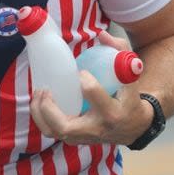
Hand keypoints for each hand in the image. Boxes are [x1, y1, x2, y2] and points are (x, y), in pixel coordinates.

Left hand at [29, 30, 151, 145]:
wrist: (134, 127)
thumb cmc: (130, 97)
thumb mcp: (131, 74)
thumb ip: (120, 51)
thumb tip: (101, 35)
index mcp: (112, 112)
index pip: (93, 94)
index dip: (84, 80)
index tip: (81, 72)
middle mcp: (96, 129)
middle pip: (65, 127)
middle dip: (49, 108)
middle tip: (46, 89)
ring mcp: (83, 138)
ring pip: (54, 132)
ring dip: (40, 113)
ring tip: (39, 93)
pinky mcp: (74, 139)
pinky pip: (51, 132)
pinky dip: (41, 117)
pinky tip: (39, 101)